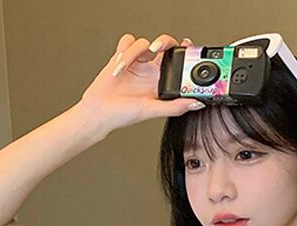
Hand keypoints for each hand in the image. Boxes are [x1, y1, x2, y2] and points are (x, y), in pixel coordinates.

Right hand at [78, 33, 205, 133]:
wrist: (99, 112)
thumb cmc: (123, 114)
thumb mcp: (152, 111)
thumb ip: (175, 107)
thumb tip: (197, 103)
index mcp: (161, 83)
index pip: (177, 61)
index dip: (183, 52)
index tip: (186, 48)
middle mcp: (151, 71)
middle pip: (164, 45)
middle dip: (163, 42)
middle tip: (157, 49)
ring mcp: (137, 63)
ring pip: (143, 43)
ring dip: (131, 54)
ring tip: (122, 70)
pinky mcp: (122, 57)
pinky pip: (127, 41)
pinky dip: (123, 49)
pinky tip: (118, 63)